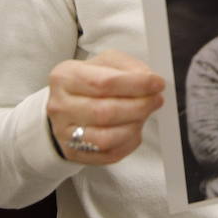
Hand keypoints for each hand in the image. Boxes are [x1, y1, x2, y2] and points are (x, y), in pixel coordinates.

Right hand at [47, 50, 164, 164]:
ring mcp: (65, 133)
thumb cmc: (88, 84)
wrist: (67, 107)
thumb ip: (127, 67)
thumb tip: (148, 78)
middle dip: (139, 106)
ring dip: (134, 126)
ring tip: (144, 114)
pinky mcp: (75, 153)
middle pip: (106, 112)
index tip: (156, 83)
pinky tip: (133, 129)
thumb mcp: (105, 63)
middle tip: (155, 100)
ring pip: (107, 138)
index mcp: (65, 77)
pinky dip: (129, 142)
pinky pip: (110, 154)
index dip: (136, 84)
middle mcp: (61, 106)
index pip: (104, 82)